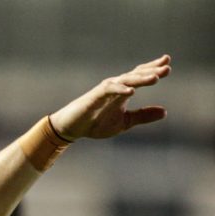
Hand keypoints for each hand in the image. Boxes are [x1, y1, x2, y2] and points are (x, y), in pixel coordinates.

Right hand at [50, 55, 170, 140]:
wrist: (72, 128)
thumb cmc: (95, 123)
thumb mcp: (124, 121)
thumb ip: (143, 115)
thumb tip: (165, 111)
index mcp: (123, 91)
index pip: (139, 75)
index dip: (152, 68)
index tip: (167, 63)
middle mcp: (115, 86)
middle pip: (136, 74)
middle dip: (151, 70)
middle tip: (167, 66)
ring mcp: (105, 90)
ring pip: (125, 80)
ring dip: (140, 79)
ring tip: (155, 78)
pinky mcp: (94, 96)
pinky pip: (109, 90)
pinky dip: (120, 89)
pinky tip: (131, 91)